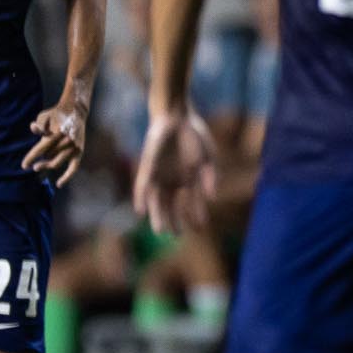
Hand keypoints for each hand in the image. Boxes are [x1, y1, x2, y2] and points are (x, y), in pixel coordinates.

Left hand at [23, 98, 88, 186]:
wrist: (75, 111)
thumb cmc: (57, 114)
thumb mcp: (45, 115)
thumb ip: (39, 124)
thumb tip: (33, 128)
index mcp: (56, 133)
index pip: (40, 149)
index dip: (30, 158)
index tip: (24, 166)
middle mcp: (65, 142)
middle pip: (48, 157)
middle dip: (40, 161)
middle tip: (34, 166)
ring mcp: (73, 148)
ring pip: (56, 163)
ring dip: (47, 164)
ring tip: (41, 166)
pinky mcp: (79, 152)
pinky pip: (73, 168)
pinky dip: (66, 177)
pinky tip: (59, 184)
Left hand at [133, 110, 216, 233]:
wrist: (177, 117)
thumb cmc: (195, 136)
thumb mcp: (208, 157)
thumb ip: (210, 177)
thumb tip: (212, 197)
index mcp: (189, 182)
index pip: (192, 205)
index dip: (196, 216)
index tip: (200, 228)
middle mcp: (173, 183)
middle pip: (172, 207)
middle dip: (174, 222)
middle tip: (176, 235)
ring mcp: (160, 176)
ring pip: (156, 201)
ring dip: (157, 216)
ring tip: (160, 231)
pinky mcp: (148, 168)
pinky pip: (142, 186)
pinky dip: (140, 198)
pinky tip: (140, 210)